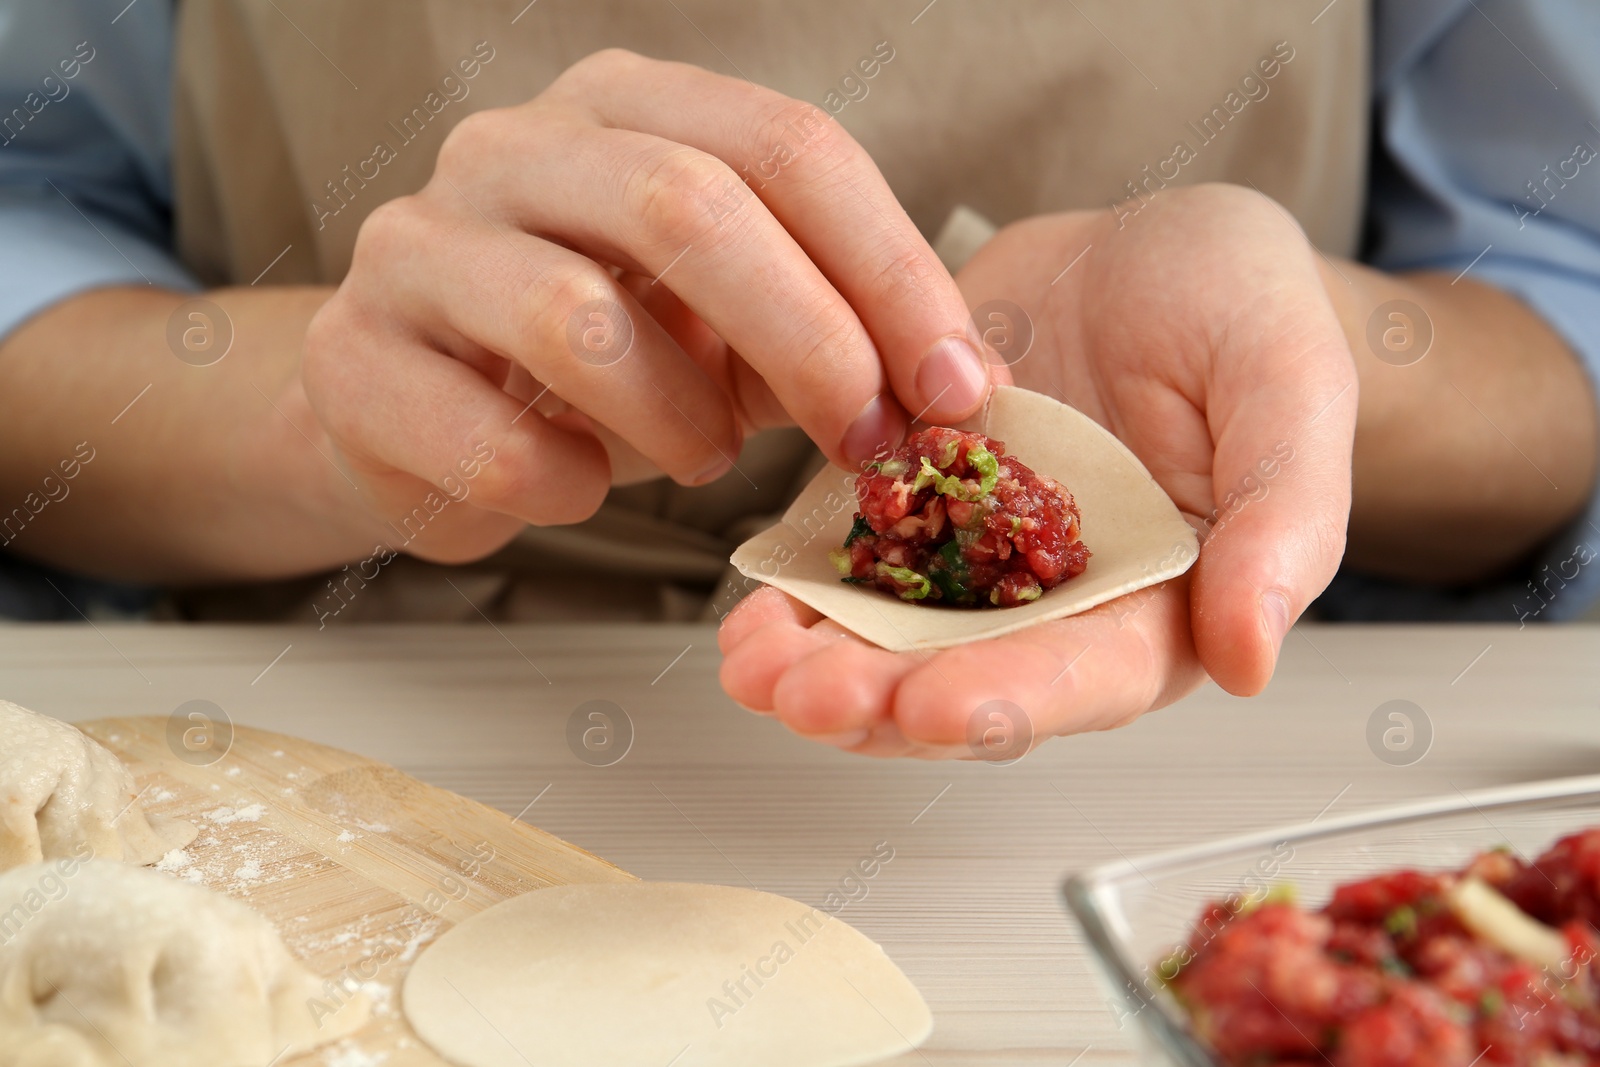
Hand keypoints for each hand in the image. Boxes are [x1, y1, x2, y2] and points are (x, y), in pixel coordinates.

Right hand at [302, 49, 985, 561]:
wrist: (414, 411)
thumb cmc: (599, 362)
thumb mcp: (722, 318)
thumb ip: (823, 322)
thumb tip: (952, 387)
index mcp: (626, 106)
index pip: (786, 148)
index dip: (891, 271)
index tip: (958, 388)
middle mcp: (513, 148)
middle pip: (686, 205)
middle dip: (807, 339)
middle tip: (867, 442)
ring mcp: (418, 244)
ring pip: (578, 321)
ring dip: (678, 421)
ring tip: (702, 458)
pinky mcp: (355, 357)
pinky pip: (492, 439)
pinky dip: (568, 486)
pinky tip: (579, 484)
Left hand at [718, 184, 1356, 756]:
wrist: (1150, 250)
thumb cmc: (1247, 311)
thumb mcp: (1292, 386)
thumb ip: (1285, 519)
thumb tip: (1251, 659)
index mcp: (1160, 600)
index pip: (1089, 673)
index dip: (1011, 698)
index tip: (932, 709)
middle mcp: (1056, 600)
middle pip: (968, 673)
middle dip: (882, 696)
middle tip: (804, 698)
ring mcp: (972, 555)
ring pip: (892, 634)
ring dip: (820, 664)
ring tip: (751, 670)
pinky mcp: (908, 500)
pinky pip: (846, 557)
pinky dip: (795, 593)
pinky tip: (746, 615)